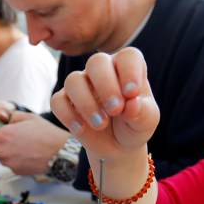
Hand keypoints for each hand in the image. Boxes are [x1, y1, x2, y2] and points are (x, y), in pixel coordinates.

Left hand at [0, 112, 68, 175]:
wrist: (59, 151)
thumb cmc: (47, 134)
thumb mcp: (29, 117)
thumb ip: (13, 116)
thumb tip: (6, 119)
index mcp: (4, 135)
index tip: (3, 137)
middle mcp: (4, 150)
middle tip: (11, 144)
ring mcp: (10, 163)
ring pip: (1, 160)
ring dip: (7, 156)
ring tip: (21, 150)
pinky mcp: (17, 171)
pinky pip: (11, 167)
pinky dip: (16, 163)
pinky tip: (27, 157)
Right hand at [51, 48, 159, 163]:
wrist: (118, 146)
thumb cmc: (134, 125)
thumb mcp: (146, 122)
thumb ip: (142, 112)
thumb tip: (132, 104)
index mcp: (128, 68)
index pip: (128, 56)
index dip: (130, 71)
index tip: (132, 93)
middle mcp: (104, 71)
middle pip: (96, 61)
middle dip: (105, 85)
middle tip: (115, 109)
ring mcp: (82, 84)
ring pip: (73, 80)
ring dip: (86, 104)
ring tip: (101, 124)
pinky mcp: (66, 101)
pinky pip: (57, 101)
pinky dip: (68, 115)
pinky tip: (81, 129)